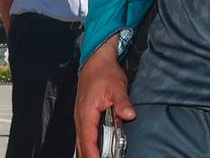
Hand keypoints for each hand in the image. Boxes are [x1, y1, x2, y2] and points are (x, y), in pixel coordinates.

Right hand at [74, 35, 134, 157]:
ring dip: (88, 152)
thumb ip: (122, 102)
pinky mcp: (83, 115)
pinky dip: (88, 144)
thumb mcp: (117, 86)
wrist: (95, 61)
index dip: (93, 155)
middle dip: (89, 157)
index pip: (88, 141)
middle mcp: (80, 117)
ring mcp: (80, 117)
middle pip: (81, 145)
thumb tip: (129, 115)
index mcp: (86, 113)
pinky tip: (96, 149)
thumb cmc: (105, 73)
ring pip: (80, 141)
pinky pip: (83, 134)